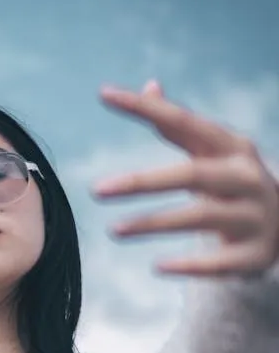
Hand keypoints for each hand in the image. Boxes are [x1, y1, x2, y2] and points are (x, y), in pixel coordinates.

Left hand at [92, 80, 278, 276]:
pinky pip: (220, 262)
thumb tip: (150, 86)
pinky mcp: (256, 255)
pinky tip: (156, 266)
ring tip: (114, 230)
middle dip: (142, 182)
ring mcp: (255, 216)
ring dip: (153, 224)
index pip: (183, 122)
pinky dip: (190, 264)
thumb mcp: (212, 152)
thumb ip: (178, 124)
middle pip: (191, 174)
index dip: (145, 108)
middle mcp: (246, 177)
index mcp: (232, 147)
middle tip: (97, 190)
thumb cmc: (232, 183)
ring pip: (200, 218)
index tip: (105, 95)